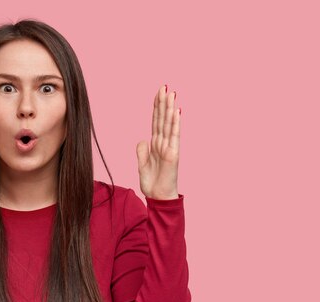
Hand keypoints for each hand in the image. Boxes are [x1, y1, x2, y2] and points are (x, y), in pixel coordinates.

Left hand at [136, 85, 180, 199]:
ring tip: (172, 93)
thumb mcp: (142, 165)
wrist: (158, 197)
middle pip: (162, 119)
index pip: (156, 122)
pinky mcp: (173, 154)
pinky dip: (175, 124)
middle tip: (164, 86)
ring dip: (170, 108)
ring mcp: (169, 148)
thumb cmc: (152, 183)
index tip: (158, 93)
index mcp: (155, 144)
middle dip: (163, 103)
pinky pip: (174, 136)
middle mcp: (163, 143)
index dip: (156, 108)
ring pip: (168, 124)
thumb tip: (142, 139)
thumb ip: (142, 151)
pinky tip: (177, 112)